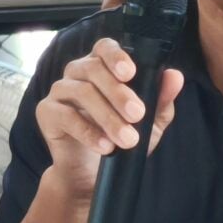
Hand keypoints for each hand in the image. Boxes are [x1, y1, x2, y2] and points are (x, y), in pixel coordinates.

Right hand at [37, 38, 184, 195]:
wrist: (92, 175)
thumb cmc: (121, 141)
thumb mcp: (149, 124)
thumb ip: (161, 100)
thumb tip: (175, 76)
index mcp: (102, 66)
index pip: (105, 47)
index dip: (116, 55)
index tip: (131, 73)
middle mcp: (78, 73)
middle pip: (94, 69)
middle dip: (119, 93)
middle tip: (138, 115)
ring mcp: (59, 90)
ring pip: (81, 92)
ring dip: (107, 117)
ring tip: (127, 140)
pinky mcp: (46, 112)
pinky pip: (66, 115)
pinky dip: (88, 132)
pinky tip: (106, 147)